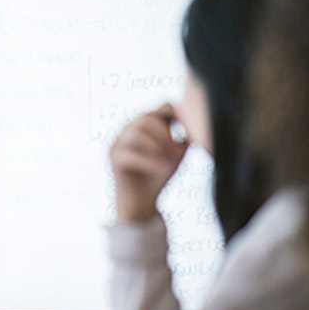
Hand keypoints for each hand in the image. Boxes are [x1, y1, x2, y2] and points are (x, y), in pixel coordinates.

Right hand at [109, 104, 188, 223]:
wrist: (142, 202)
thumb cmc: (158, 174)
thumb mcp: (176, 153)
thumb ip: (183, 137)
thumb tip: (195, 122)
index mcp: (144, 124)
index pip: (160, 107)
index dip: (177, 117)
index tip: (187, 133)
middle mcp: (127, 129)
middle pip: (148, 118)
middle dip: (165, 134)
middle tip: (177, 151)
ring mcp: (117, 142)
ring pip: (137, 132)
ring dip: (157, 146)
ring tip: (170, 162)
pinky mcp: (113, 158)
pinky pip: (131, 154)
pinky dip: (150, 161)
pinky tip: (163, 169)